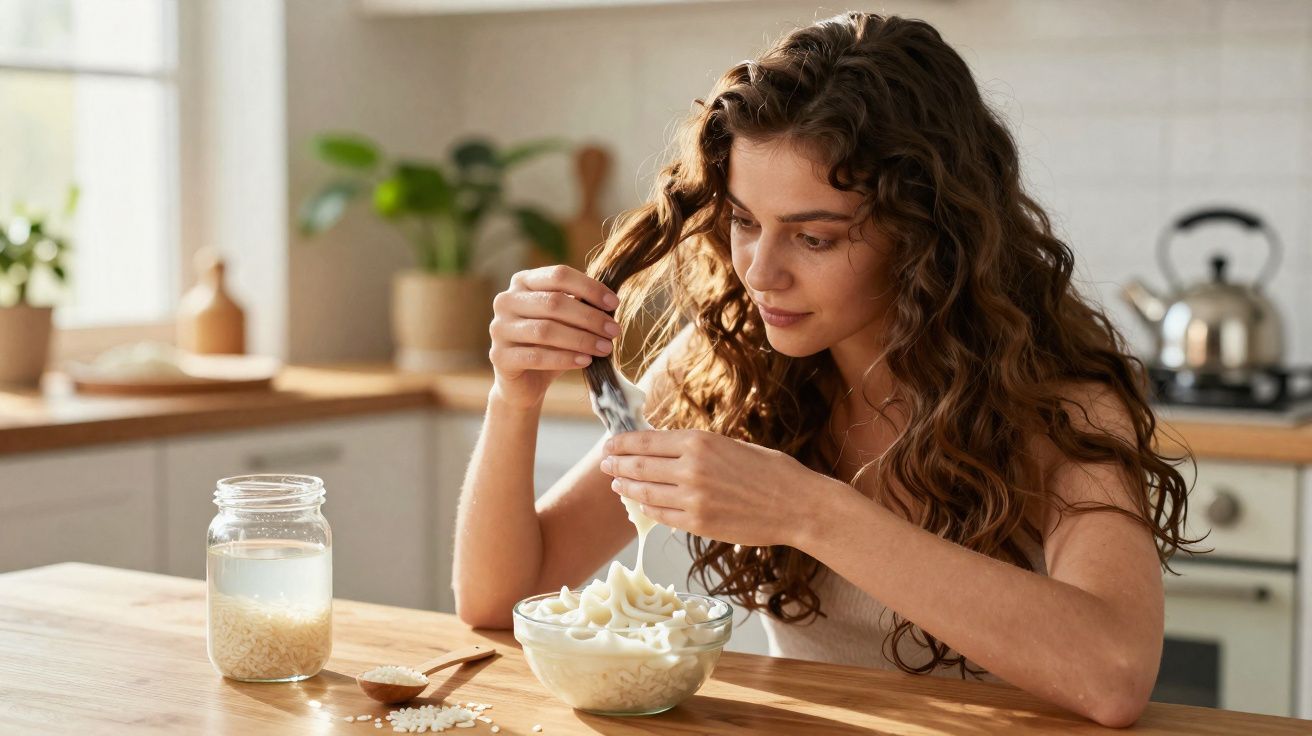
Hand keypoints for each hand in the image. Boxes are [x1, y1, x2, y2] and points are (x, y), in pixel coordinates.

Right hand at [489, 265, 620, 408]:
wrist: (526, 382)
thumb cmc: (551, 345)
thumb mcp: (567, 320)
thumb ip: (581, 305)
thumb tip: (610, 301)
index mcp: (523, 281)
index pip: (558, 275)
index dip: (589, 287)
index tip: (614, 303)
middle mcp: (506, 300)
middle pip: (554, 302)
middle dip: (589, 317)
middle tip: (614, 331)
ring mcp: (499, 328)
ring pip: (546, 330)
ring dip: (581, 339)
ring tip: (605, 348)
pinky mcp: (499, 356)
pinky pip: (536, 356)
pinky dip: (564, 359)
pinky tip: (585, 361)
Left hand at [600, 429, 838, 546]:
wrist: (796, 505)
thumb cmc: (770, 471)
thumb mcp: (730, 445)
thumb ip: (696, 448)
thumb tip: (663, 448)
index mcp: (699, 442)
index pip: (645, 441)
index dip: (622, 443)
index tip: (610, 444)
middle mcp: (690, 468)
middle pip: (638, 466)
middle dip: (616, 464)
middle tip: (605, 463)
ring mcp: (691, 499)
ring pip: (644, 493)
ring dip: (626, 487)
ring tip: (617, 483)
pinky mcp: (697, 523)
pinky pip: (661, 515)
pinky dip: (647, 508)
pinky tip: (641, 504)